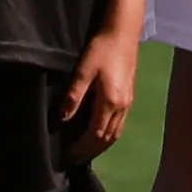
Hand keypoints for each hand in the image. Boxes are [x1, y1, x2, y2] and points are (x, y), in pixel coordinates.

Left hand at [63, 29, 139, 153]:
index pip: (95, 135)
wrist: (123, 33)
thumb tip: (62, 119)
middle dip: (90, 151)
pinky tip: (99, 134)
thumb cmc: (101, 50)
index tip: (68, 155)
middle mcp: (122, 107)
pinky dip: (108, 136)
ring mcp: (128, 103)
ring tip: (85, 151)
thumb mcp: (83, 71)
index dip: (82, 148)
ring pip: (116, 134)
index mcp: (110, 103)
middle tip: (74, 159)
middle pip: (107, 139)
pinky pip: (119, 125)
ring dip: (100, 146)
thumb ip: (73, 97)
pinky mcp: (130, 98)